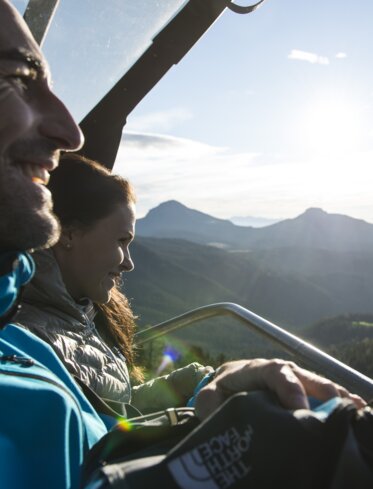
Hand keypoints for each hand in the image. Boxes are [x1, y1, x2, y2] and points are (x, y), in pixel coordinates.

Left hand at [195, 358, 366, 419]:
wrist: (227, 383)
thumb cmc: (220, 391)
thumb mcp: (209, 396)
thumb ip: (209, 402)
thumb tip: (218, 412)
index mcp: (256, 369)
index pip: (275, 372)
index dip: (289, 387)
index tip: (299, 409)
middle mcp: (279, 371)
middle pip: (303, 375)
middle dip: (321, 391)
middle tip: (336, 409)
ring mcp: (293, 379)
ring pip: (317, 383)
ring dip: (335, 396)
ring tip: (356, 408)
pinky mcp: (302, 391)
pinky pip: (322, 393)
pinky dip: (338, 400)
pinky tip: (356, 409)